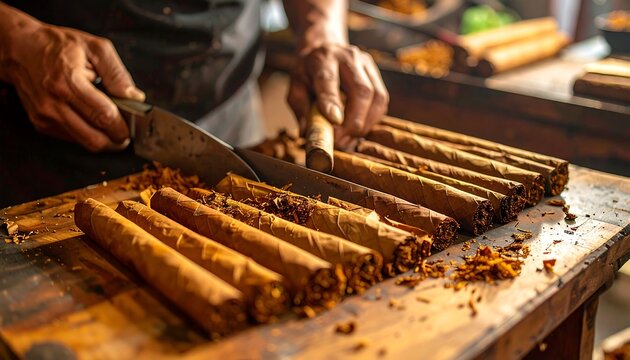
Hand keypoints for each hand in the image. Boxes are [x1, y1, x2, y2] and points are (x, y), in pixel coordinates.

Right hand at [6, 21, 144, 150]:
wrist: (20, 49)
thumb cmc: (59, 46)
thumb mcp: (95, 48)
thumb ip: (117, 74)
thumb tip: (135, 97)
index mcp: (69, 81)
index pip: (103, 115)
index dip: (123, 127)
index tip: (134, 128)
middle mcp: (54, 102)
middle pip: (94, 138)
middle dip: (116, 141)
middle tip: (126, 134)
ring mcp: (45, 116)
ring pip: (84, 143)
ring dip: (103, 140)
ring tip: (111, 127)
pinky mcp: (41, 123)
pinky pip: (72, 138)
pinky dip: (87, 134)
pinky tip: (91, 121)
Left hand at [287, 43, 388, 148]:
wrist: (324, 49)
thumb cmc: (308, 73)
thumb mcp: (296, 86)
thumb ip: (300, 108)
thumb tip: (309, 132)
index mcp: (323, 59)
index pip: (328, 81)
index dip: (332, 103)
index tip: (333, 123)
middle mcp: (348, 58)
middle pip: (362, 91)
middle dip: (353, 122)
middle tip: (340, 141)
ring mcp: (367, 65)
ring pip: (377, 98)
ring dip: (365, 124)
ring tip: (348, 139)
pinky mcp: (377, 75)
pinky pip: (382, 102)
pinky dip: (371, 121)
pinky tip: (357, 130)